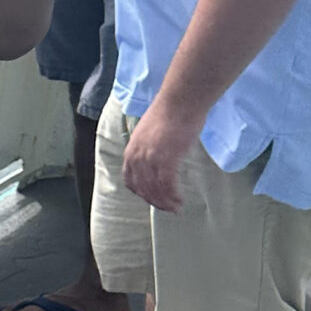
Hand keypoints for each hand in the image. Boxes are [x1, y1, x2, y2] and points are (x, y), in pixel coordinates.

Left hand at [121, 98, 201, 213]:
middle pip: (143, 188)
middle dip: (156, 202)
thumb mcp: (149, 134)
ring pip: (155, 189)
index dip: (142, 194)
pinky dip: (173, 196)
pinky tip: (180, 200)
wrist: (180, 101)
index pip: (130, 180)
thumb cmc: (170, 113)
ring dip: (166, 202)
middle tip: (169, 209)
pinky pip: (167, 185)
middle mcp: (136, 156)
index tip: (154, 200)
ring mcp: (150, 158)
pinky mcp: (166, 158)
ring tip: (177, 208)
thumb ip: (148, 150)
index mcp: (131, 151)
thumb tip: (156, 162)